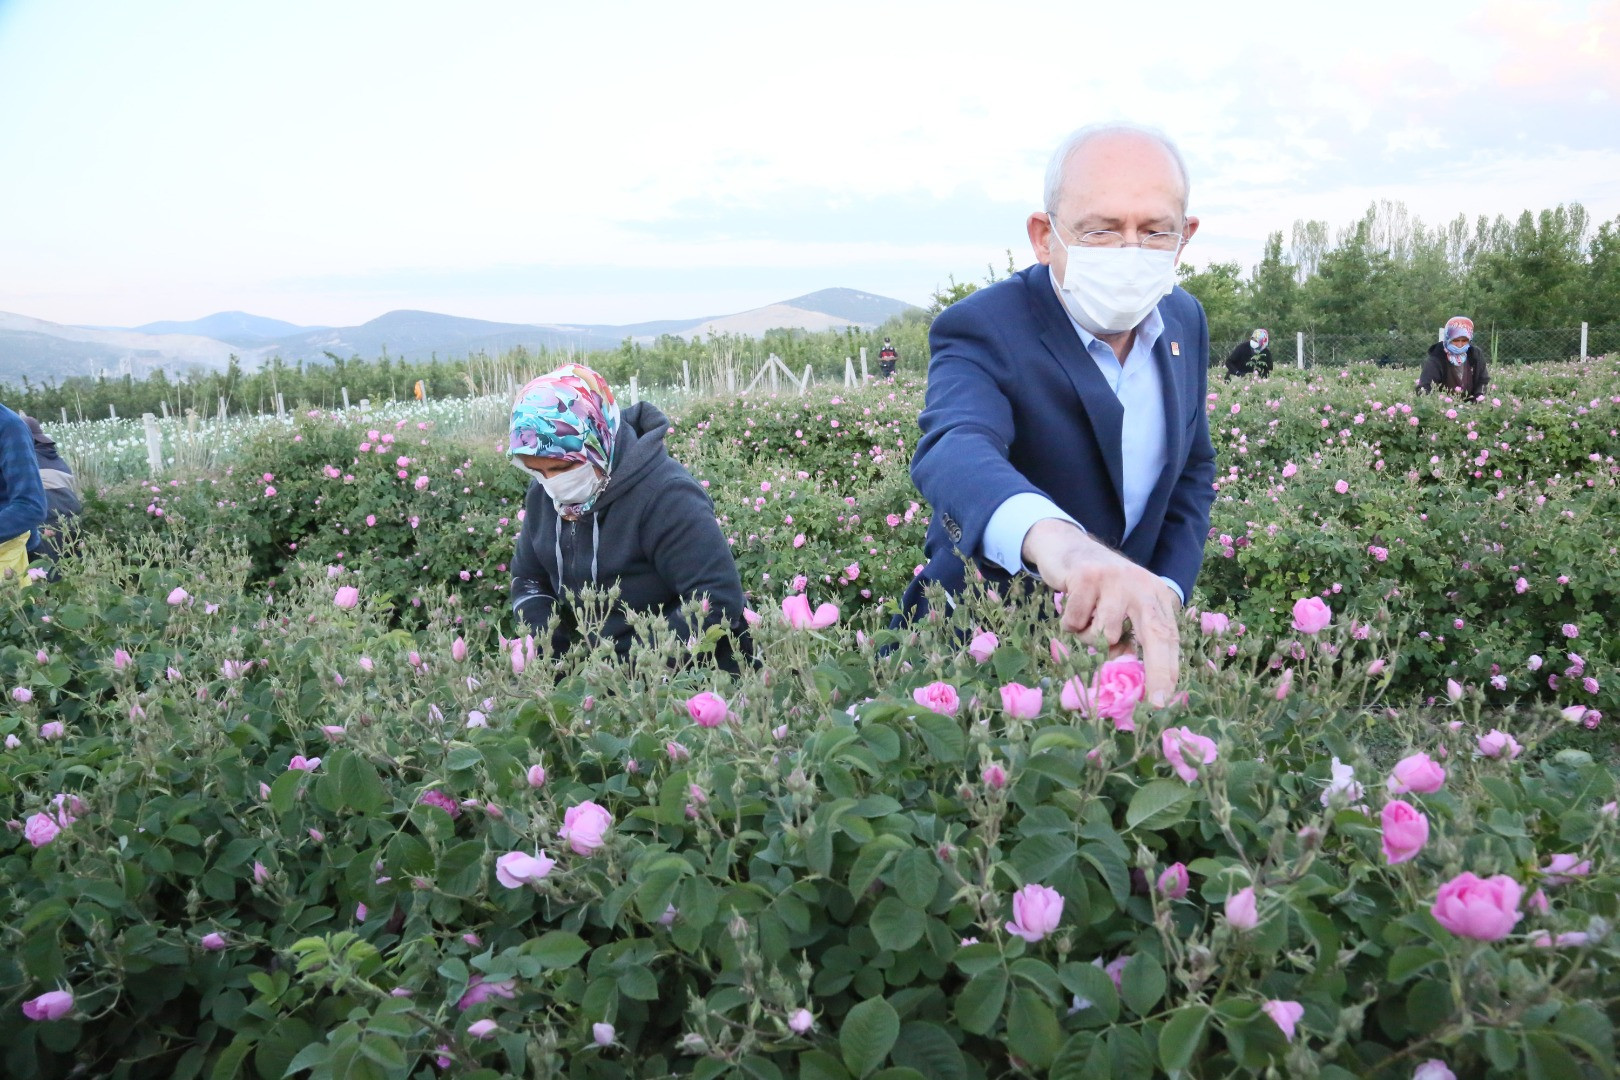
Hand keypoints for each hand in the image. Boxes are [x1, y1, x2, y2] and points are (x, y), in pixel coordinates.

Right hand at [1023, 519, 1180, 705]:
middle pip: (1155, 634)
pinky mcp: (1086, 577)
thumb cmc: (1098, 589)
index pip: (1169, 636)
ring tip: (1086, 617)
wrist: (1068, 547)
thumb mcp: (1122, 610)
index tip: (1163, 700)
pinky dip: (1069, 623)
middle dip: (1156, 671)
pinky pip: (1075, 623)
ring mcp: (1114, 579)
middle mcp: (1141, 585)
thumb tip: (1129, 675)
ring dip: (1088, 637)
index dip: (1168, 669)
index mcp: (1156, 595)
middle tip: (1153, 703)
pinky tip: (1072, 604)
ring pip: (1103, 635)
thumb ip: (1129, 638)